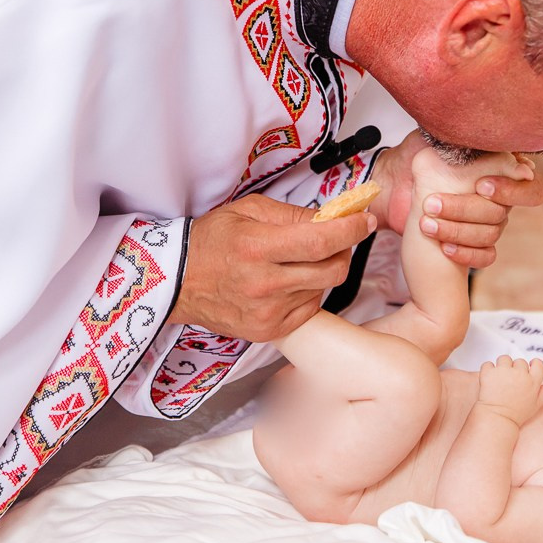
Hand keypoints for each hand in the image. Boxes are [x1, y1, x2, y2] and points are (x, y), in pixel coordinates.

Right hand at [171, 194, 375, 341]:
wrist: (177, 282)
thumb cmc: (211, 242)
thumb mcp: (248, 211)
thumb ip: (293, 215)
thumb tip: (332, 216)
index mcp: (257, 248)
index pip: (321, 241)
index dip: (351, 230)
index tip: (365, 221)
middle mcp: (264, 284)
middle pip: (332, 270)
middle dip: (344, 251)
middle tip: (337, 239)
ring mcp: (267, 312)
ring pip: (323, 289)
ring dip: (322, 271)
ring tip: (299, 260)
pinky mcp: (269, 331)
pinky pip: (310, 309)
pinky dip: (309, 292)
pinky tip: (290, 281)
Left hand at [371, 130, 542, 267]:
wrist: (395, 185)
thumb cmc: (421, 158)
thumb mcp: (441, 143)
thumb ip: (469, 143)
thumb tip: (503, 155)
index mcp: (501, 172)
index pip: (531, 189)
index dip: (510, 191)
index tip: (480, 187)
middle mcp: (500, 200)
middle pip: (500, 213)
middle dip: (464, 209)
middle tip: (432, 203)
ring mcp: (490, 224)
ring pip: (489, 235)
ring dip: (456, 230)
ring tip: (426, 223)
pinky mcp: (476, 246)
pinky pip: (485, 257)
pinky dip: (465, 254)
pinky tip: (444, 248)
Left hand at [476, 356, 542, 425]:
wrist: (497, 419)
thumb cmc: (516, 415)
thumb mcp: (535, 407)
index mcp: (532, 382)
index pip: (538, 364)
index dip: (534, 363)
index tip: (529, 366)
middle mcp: (519, 374)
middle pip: (520, 361)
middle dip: (515, 368)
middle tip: (510, 380)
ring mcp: (504, 372)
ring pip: (504, 359)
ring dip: (502, 366)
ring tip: (499, 378)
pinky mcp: (489, 372)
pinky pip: (488, 364)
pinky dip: (488, 370)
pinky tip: (490, 380)